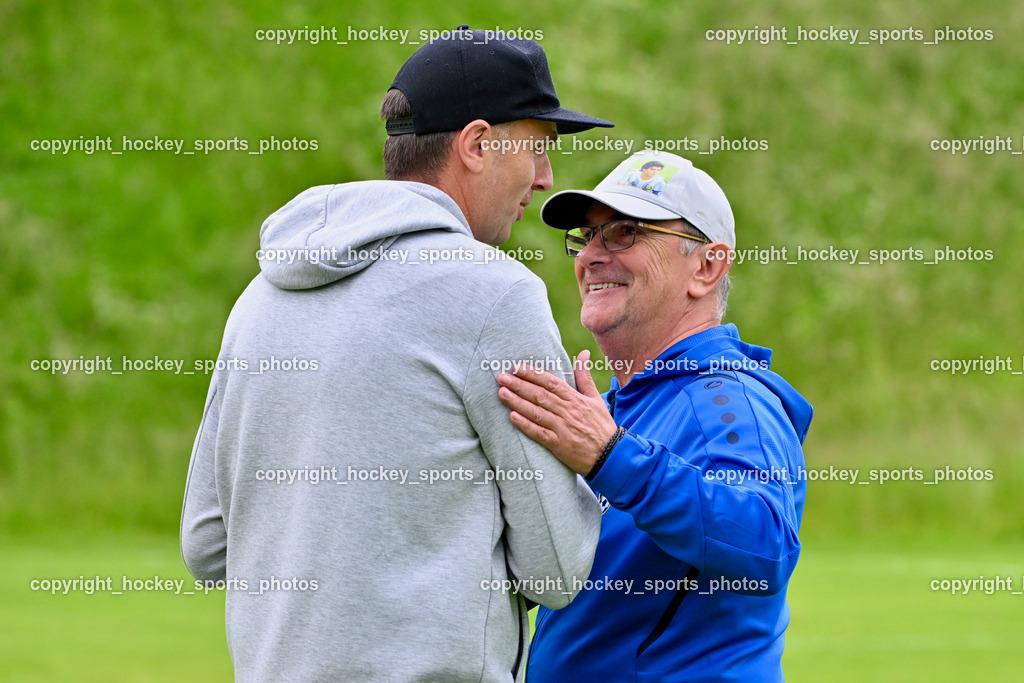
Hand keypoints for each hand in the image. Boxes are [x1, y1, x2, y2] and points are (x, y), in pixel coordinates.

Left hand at [497, 350, 618, 474]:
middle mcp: (568, 411)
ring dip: (518, 402)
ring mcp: (563, 428)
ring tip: (502, 393)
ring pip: (537, 412)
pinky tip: (512, 417)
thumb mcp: (595, 398)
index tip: (516, 368)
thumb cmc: (602, 426)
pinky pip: (539, 433)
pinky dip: (526, 425)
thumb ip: (584, 376)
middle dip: (519, 385)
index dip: (533, 374)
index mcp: (575, 399)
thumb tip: (583, 353)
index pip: (551, 382)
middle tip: (501, 377)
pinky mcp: (559, 445)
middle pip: (540, 395)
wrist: (611, 455)